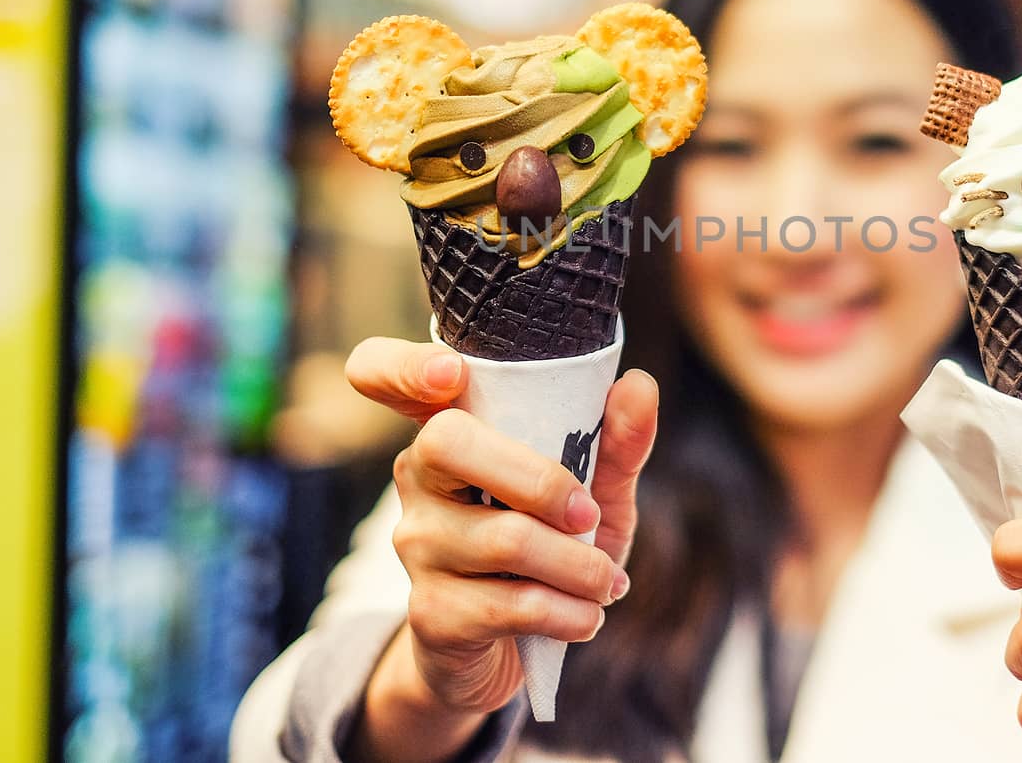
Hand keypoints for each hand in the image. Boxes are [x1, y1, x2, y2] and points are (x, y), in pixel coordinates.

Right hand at [340, 336, 658, 762]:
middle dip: (539, 479)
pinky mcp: (432, 613)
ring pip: (503, 538)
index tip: (450, 375)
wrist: (510, 653)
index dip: (404, 367)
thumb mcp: (593, 493)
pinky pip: (511, 604)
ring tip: (608, 581)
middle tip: (588, 516)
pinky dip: (569, 612)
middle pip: (448, 443)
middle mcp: (418, 478)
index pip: (382, 373)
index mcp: (450, 429)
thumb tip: (639, 385)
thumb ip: (615, 441)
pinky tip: (587, 616)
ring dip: (578, 565)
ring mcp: (417, 545)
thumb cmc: (550, 549)